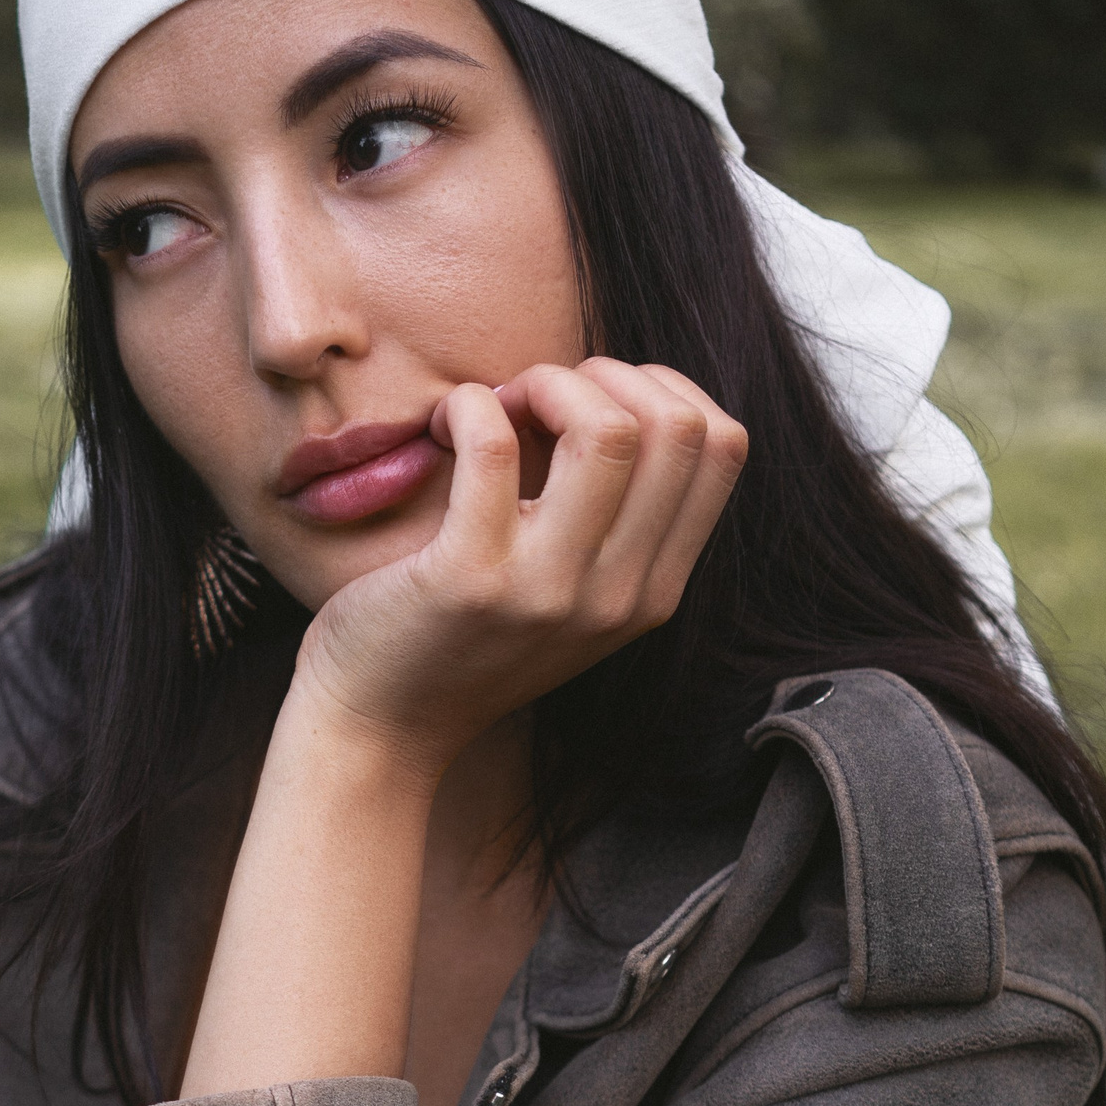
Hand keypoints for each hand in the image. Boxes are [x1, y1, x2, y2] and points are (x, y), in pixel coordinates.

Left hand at [294, 357, 747, 779]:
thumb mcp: (570, 592)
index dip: (660, 389)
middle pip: (677, 426)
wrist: (381, 728)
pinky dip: (466, 406)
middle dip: (603, 377)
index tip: (588, 405)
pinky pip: (492, 441)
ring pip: (607, 429)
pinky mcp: (470, 578)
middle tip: (534, 398)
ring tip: (495, 407)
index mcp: (653, 591)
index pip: (724, 447)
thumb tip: (610, 388)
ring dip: (544, 383)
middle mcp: (617, 596)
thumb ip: (611, 516)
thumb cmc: (462, 640)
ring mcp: (549, 590)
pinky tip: (440, 427)